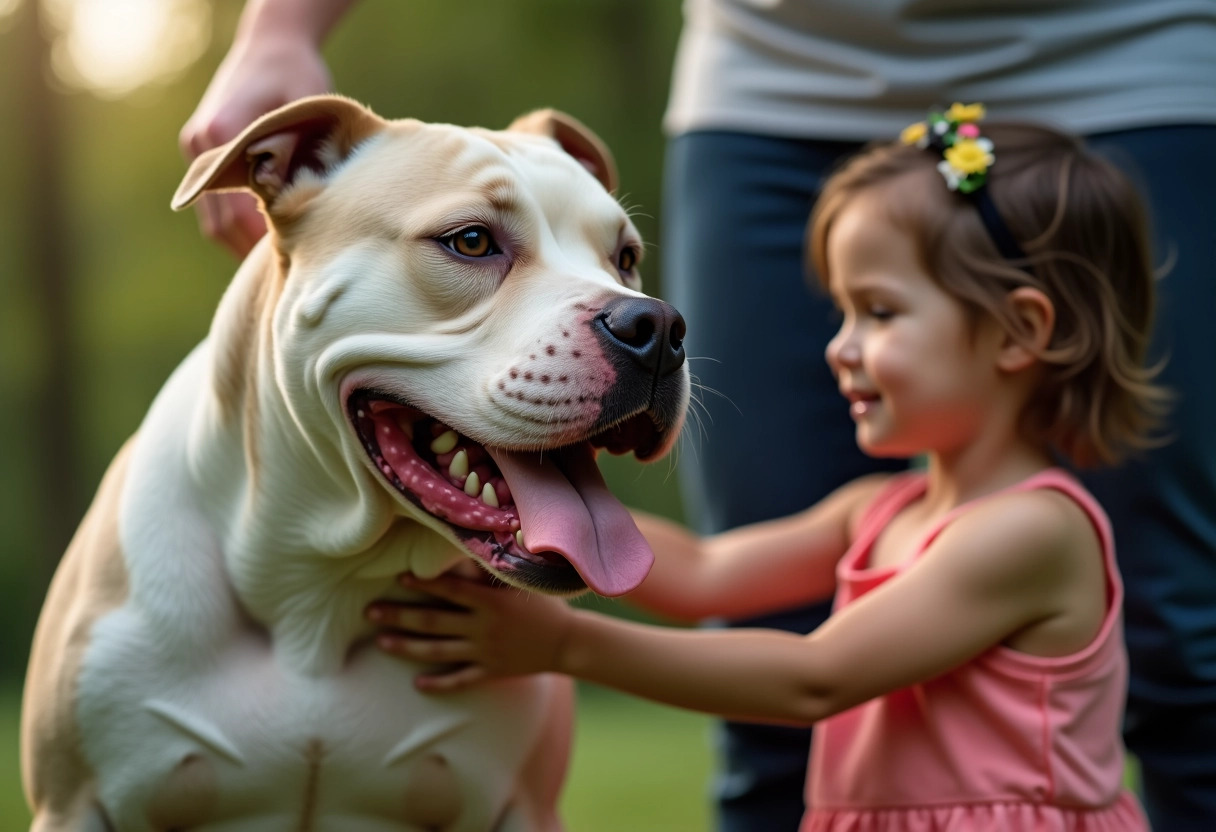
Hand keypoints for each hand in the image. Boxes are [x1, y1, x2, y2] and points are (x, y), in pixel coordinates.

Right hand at [179, 29, 332, 256]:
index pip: (238, 211)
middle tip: (291, 277)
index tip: (296, 264)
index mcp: (223, 136)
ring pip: (213, 221)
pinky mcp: (202, 153)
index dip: (263, 244)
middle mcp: (201, 146)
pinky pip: (214, 205)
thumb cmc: (298, 74)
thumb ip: (304, 156)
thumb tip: (317, 212)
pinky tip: (267, 243)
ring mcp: (196, 150)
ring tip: (280, 267)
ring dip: (241, 245)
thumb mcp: (311, 111)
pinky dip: (238, 227)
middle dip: (251, 254)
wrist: (272, 44)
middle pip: (220, 224)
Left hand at [367, 574, 577, 691]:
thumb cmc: (547, 604)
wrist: (568, 642)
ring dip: (407, 647)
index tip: (397, 578)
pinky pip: (460, 679)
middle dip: (399, 616)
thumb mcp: (523, 582)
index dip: (423, 583)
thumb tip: (469, 547)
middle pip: (433, 621)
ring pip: (438, 651)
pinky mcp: (491, 671)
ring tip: (381, 643)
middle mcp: (483, 627)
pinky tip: (417, 683)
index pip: (449, 590)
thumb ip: (495, 569)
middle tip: (369, 612)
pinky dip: (439, 683)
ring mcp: (485, 651)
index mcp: (491, 601)